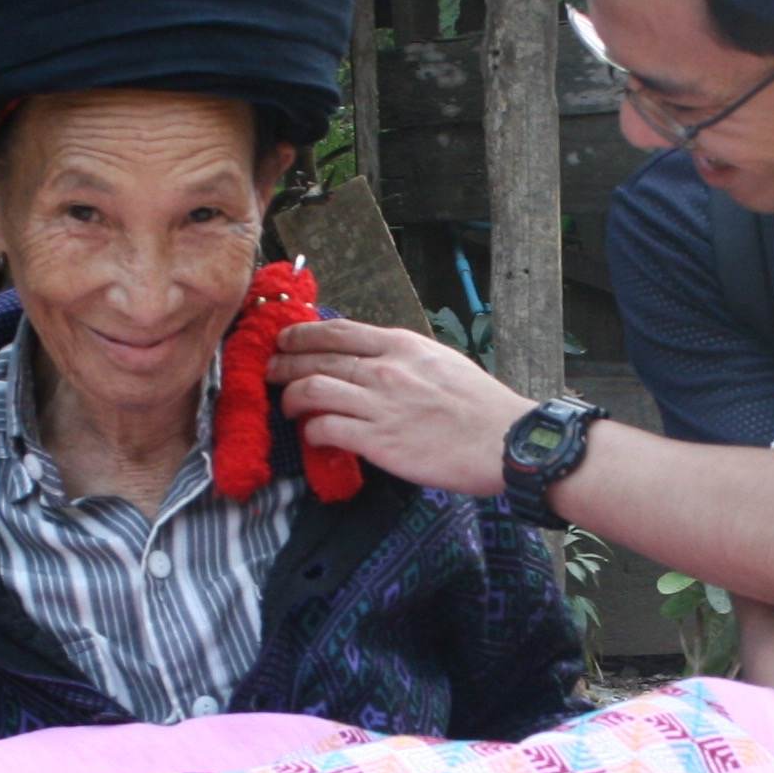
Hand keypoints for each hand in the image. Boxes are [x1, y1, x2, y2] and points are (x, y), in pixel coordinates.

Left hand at [272, 316, 532, 496]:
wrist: (504, 441)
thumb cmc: (481, 406)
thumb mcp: (441, 362)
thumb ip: (403, 357)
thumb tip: (374, 358)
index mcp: (401, 345)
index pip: (336, 331)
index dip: (301, 334)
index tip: (284, 340)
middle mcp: (385, 369)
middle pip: (314, 359)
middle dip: (282, 364)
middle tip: (269, 372)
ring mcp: (379, 405)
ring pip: (310, 390)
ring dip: (289, 398)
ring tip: (286, 407)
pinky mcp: (377, 441)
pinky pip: (325, 429)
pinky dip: (311, 431)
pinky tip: (314, 436)